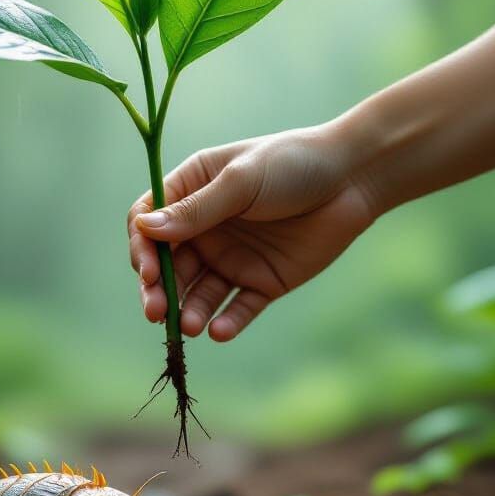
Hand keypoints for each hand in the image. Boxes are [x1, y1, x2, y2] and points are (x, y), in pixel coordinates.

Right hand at [128, 125, 374, 340]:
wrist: (352, 178)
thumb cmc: (292, 164)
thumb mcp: (241, 181)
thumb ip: (196, 210)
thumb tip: (144, 229)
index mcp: (192, 191)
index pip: (149, 223)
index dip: (142, 248)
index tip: (147, 270)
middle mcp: (207, 228)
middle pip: (167, 265)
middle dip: (158, 290)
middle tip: (155, 311)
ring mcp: (233, 257)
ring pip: (199, 292)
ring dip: (189, 310)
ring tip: (190, 325)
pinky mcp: (263, 282)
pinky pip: (239, 308)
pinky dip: (227, 322)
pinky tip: (219, 331)